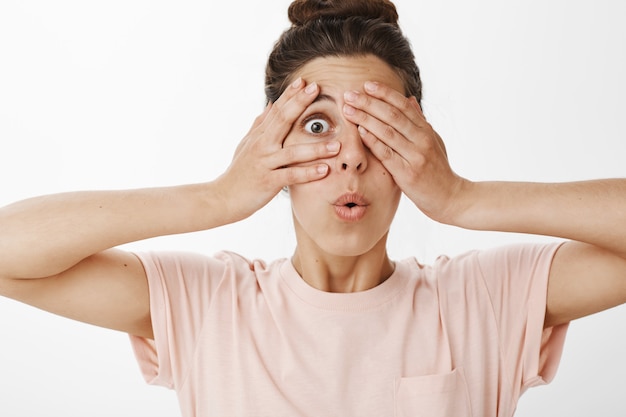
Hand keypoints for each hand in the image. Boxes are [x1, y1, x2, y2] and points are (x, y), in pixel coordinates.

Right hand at [215, 78, 340, 221]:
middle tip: (316, 89)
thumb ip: (260, 124)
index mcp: (259, 136)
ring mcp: (265, 163)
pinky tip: (324, 170)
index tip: (305, 81)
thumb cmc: (239, 172)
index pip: (276, 110)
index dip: (290, 95)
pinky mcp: (268, 182)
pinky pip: (291, 176)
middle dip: (299, 103)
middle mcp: (262, 145)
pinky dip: (307, 173)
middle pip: (282, 120)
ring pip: (292, 152)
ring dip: (315, 148)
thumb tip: (271, 103)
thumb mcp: (247, 144)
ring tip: (336, 144)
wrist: (223, 197)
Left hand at [342, 81, 465, 222]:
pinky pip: (387, 154)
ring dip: (365, 118)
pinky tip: (360, 131)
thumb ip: (420, 122)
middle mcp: (422, 140)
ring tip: (348, 110)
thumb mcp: (433, 141)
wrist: (450, 197)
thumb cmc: (438, 170)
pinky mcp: (407, 173)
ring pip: (387, 132)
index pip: (403, 105)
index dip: (384, 93)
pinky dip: (373, 141)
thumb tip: (410, 100)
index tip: (367, 85)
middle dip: (369, 102)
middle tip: (350, 94)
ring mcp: (415, 156)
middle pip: (392, 115)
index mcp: (426, 130)